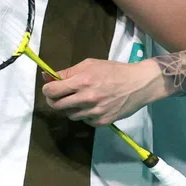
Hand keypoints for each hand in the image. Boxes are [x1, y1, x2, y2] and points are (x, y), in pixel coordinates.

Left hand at [41, 58, 167, 126]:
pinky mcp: (102, 122)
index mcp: (82, 81)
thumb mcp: (90, 64)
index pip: (52, 91)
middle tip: (59, 96)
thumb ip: (68, 72)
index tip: (49, 89)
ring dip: (70, 108)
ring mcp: (95, 112)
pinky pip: (84, 121)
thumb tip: (47, 76)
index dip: (47, 90)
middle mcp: (87, 98)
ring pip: (70, 115)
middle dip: (54, 100)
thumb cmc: (113, 71)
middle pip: (57, 106)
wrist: (138, 84)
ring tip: (80, 99)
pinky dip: (85, 115)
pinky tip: (93, 106)